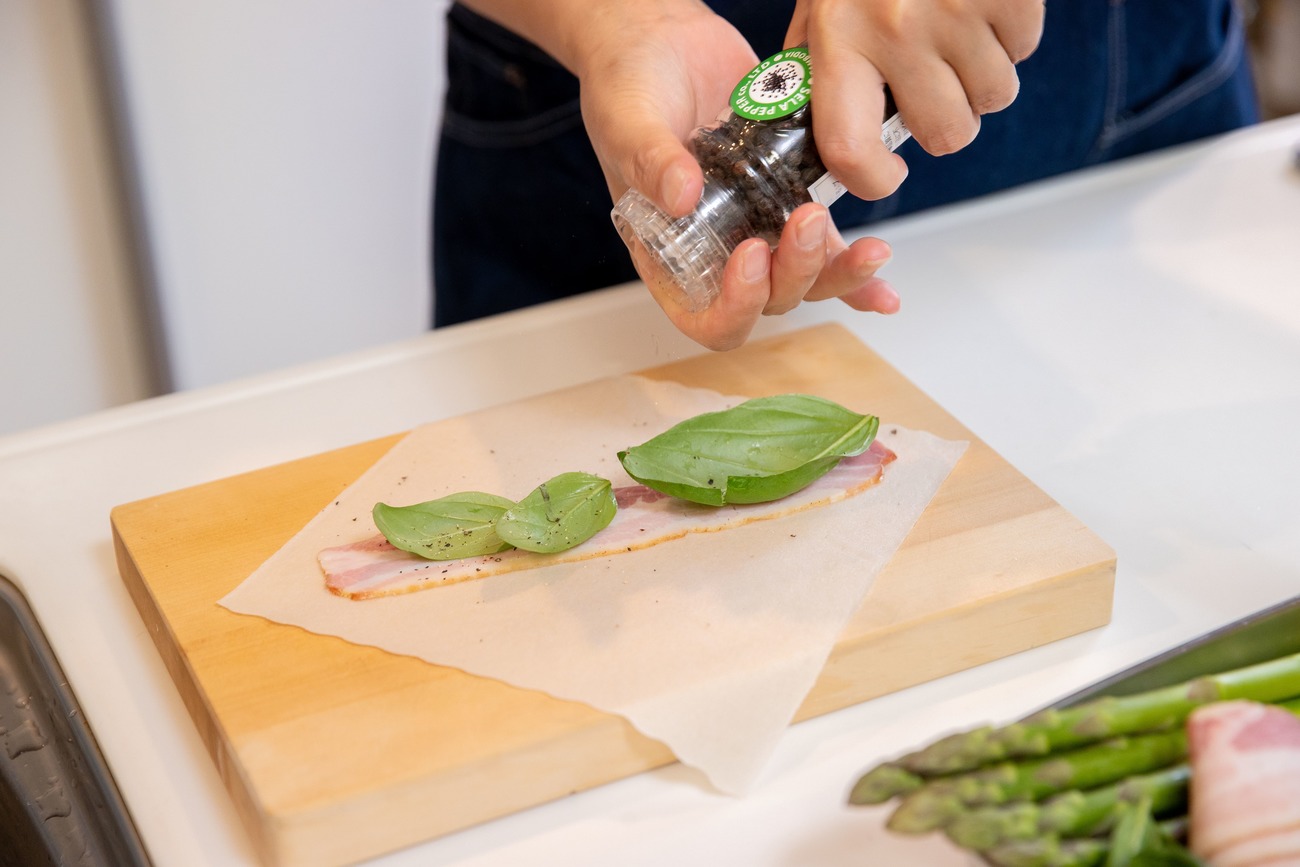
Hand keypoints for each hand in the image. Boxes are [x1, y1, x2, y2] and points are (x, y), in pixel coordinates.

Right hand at [573, 2, 898, 349]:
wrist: (664, 36)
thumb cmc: (628, 84)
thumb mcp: (626, 121)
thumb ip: (650, 160)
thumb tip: (681, 196)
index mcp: (667, 253)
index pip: (704, 316)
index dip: (734, 306)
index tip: (749, 257)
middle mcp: (714, 251)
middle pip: (766, 300)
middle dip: (793, 273)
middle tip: (805, 218)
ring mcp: (754, 225)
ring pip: (802, 278)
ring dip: (836, 272)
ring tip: (867, 246)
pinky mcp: (788, 196)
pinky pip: (825, 244)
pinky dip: (853, 264)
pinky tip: (882, 272)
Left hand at [787, 0, 1044, 198]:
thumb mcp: (823, 5)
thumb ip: (822, 70)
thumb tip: (828, 143)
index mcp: (837, 39)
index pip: (850, 148)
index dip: (874, 180)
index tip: (887, 173)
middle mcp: (894, 29)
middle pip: (947, 135)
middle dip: (947, 117)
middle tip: (932, 80)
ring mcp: (954, 11)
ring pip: (993, 97)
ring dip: (982, 74)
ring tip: (954, 29)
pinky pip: (1024, 50)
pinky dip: (1010, 34)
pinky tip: (980, 4)